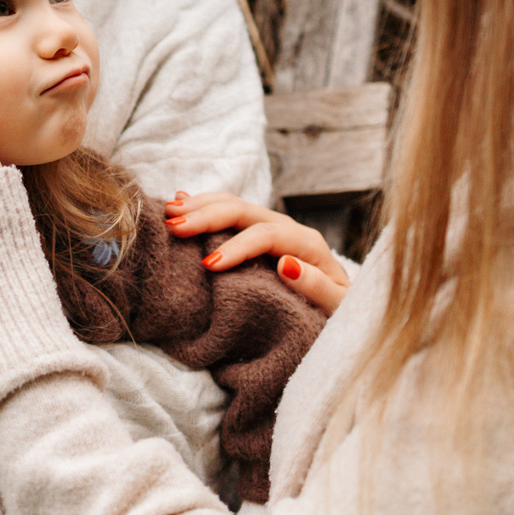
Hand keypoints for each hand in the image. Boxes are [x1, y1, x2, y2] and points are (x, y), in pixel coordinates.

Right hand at [165, 191, 350, 314]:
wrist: (344, 310)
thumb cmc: (340, 313)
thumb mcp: (340, 308)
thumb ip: (319, 288)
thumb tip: (287, 264)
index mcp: (307, 243)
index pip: (266, 235)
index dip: (236, 246)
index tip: (208, 265)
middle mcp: (288, 229)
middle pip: (243, 210)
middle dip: (207, 216)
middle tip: (174, 227)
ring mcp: (272, 228)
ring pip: (233, 205)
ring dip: (199, 206)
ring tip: (169, 212)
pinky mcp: (258, 234)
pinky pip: (229, 213)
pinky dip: (203, 206)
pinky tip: (180, 201)